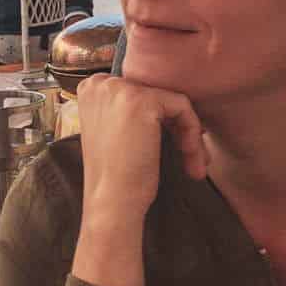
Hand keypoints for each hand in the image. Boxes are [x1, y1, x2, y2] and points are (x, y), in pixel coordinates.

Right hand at [71, 76, 205, 285]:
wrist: (111, 202)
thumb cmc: (116, 175)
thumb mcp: (115, 131)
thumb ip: (129, 109)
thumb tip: (169, 100)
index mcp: (91, 88)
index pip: (141, 91)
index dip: (161, 119)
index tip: (172, 144)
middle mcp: (101, 83)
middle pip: (158, 95)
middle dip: (177, 127)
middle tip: (188, 158)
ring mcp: (120, 89)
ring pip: (173, 102)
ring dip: (189, 134)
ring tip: (194, 165)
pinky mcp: (141, 100)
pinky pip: (183, 106)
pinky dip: (192, 133)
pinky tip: (189, 158)